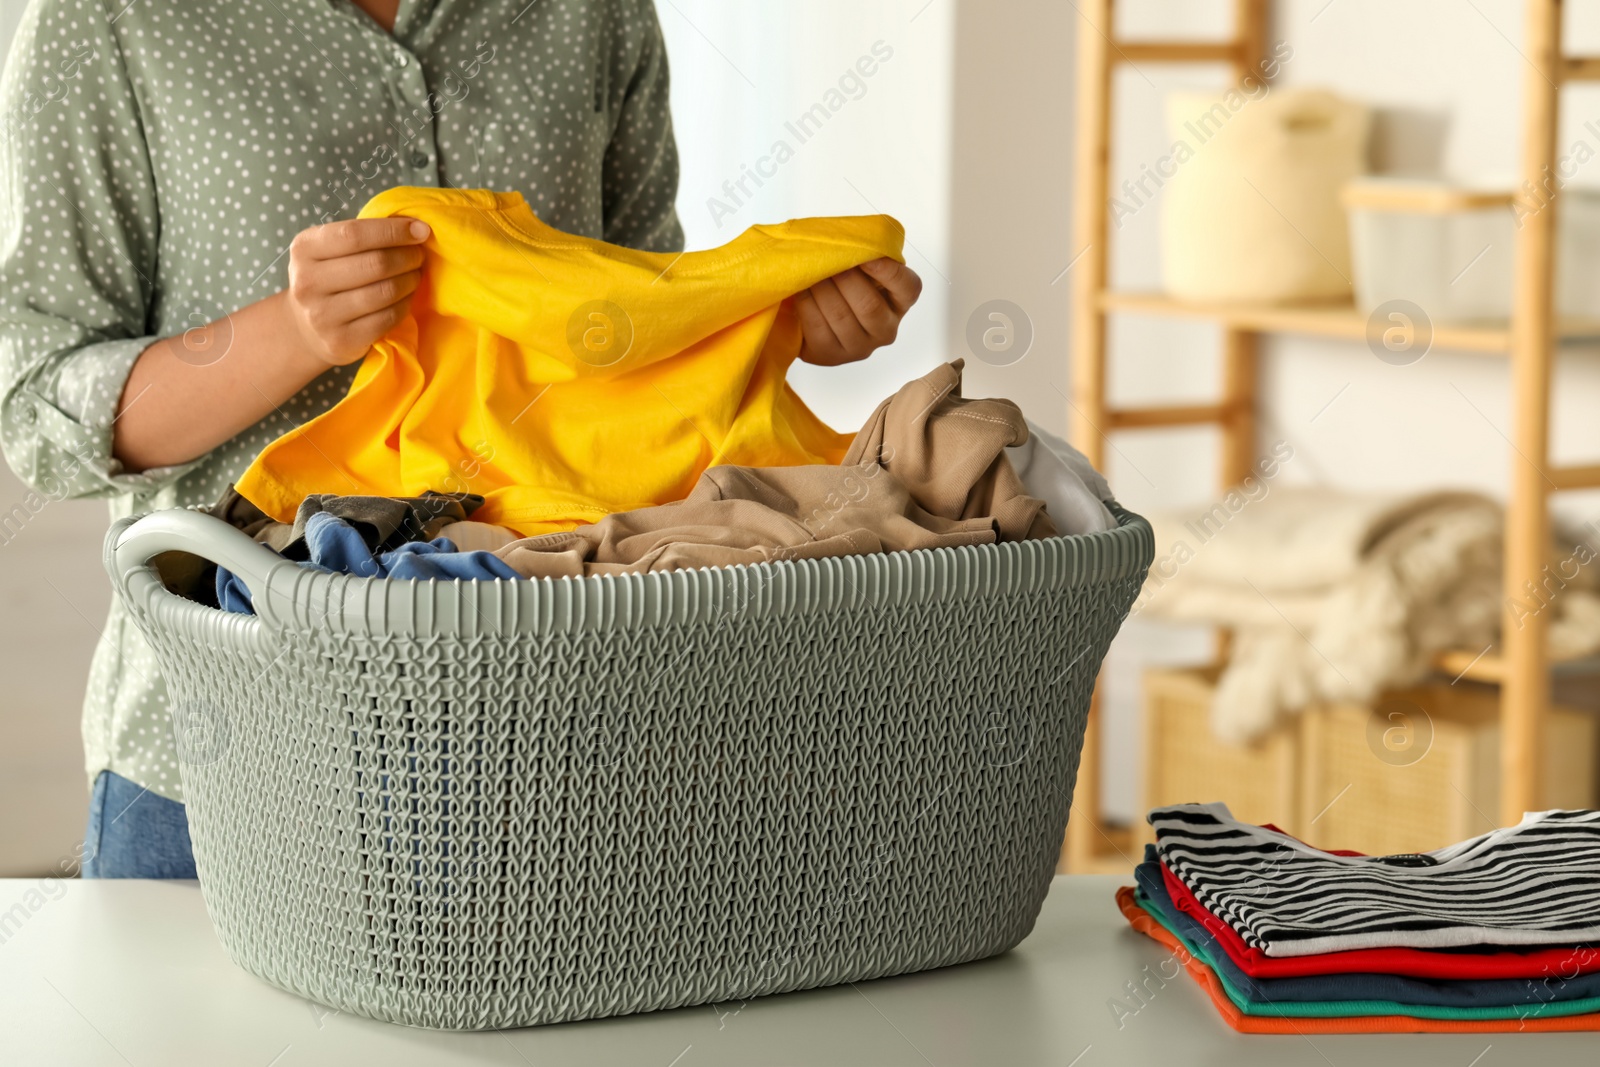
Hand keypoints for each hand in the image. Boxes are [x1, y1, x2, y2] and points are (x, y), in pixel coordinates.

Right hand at [283, 217, 431, 366]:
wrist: (307, 328)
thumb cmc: (330, 278)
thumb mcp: (330, 250)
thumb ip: (362, 236)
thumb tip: (416, 228)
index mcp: (304, 249)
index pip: (354, 234)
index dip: (393, 231)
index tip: (420, 230)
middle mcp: (308, 282)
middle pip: (375, 263)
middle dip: (408, 256)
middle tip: (419, 255)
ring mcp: (322, 315)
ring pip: (385, 292)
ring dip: (410, 280)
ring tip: (415, 275)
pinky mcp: (340, 341)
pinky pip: (388, 318)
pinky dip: (405, 305)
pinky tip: (406, 297)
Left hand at [795, 257, 921, 365]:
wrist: (810, 314)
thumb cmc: (841, 283)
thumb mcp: (860, 267)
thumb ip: (864, 255)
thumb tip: (851, 240)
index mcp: (899, 302)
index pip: (908, 288)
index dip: (888, 272)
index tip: (866, 256)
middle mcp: (885, 330)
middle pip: (868, 305)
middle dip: (844, 278)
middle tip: (827, 259)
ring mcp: (860, 347)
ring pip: (840, 316)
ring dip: (821, 288)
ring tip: (811, 272)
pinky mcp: (831, 356)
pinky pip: (817, 327)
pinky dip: (806, 303)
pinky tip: (801, 290)